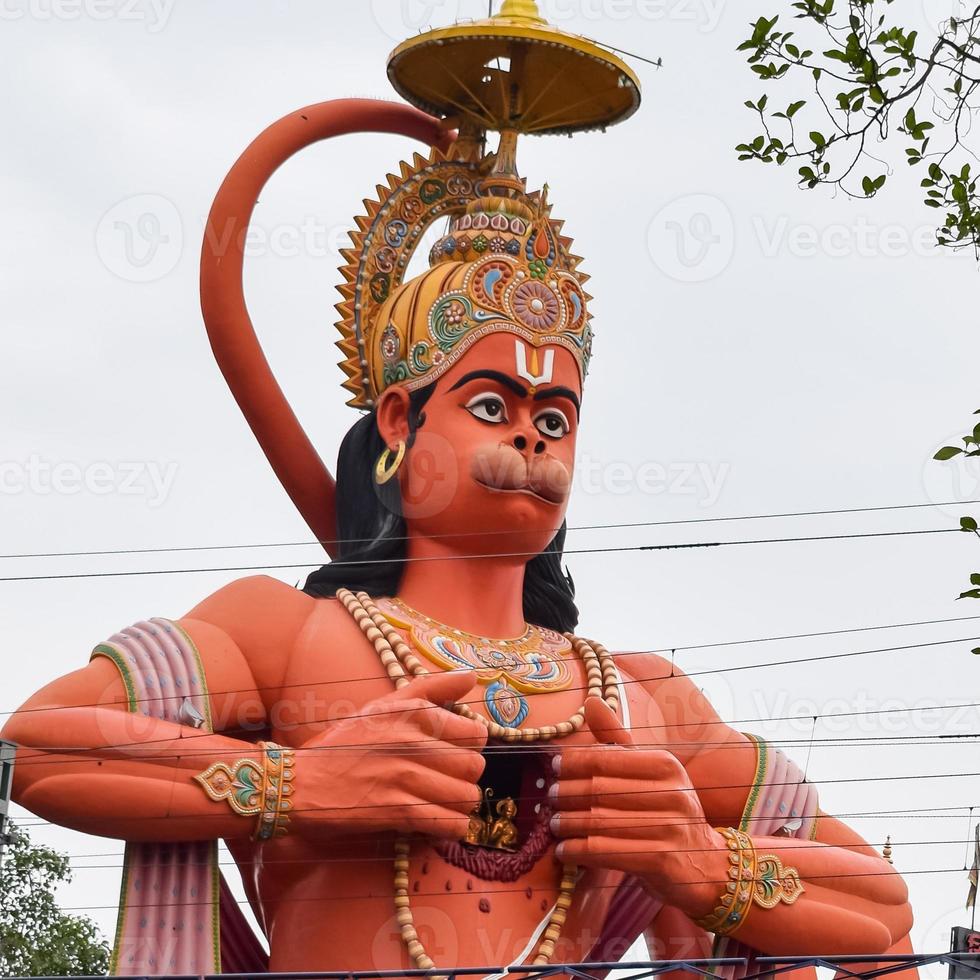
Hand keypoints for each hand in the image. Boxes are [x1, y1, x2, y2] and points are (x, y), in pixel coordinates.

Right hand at [292, 671, 486, 840]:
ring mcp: (405, 776)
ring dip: (458, 806)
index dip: (469, 748)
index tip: (453, 753)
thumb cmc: (342, 744)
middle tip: (445, 782)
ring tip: (439, 803)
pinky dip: (448, 828)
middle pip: (474, 766)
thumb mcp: (383, 705)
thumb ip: (430, 688)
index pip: (475, 732)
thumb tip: (471, 676)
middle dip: (465, 779)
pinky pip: (449, 823)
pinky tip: (434, 822)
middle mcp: (412, 740)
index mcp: (413, 711)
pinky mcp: (397, 810)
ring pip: (466, 797)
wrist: (299, 783)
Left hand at [549, 697, 725, 915]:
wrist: (709, 865)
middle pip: (600, 790)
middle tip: (549, 798)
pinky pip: (607, 852)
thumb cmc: (670, 812)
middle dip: (567, 794)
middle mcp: (672, 793)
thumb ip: (618, 740)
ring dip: (569, 824)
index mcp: (666, 765)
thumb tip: (591, 701)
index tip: (554, 767)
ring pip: (600, 822)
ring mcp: (670, 828)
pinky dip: (579, 851)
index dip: (575, 762)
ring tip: (553, 824)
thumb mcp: (651, 773)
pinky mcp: (663, 860)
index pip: (608, 758)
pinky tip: (565, 851)